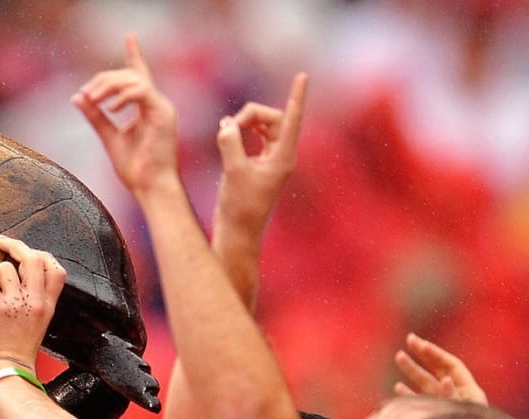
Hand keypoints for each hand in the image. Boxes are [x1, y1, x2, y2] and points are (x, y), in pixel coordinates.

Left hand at [0, 235, 65, 374]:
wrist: (7, 371)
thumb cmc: (17, 352)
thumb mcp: (37, 325)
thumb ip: (33, 303)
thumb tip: (19, 282)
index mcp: (47, 306)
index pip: (57, 270)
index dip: (42, 255)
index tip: (26, 253)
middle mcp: (35, 301)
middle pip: (34, 258)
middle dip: (16, 246)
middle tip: (2, 243)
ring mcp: (16, 303)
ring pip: (4, 267)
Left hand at [73, 34, 179, 197]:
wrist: (151, 188)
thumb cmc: (135, 170)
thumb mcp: (109, 138)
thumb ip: (95, 116)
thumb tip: (77, 97)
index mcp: (147, 108)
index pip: (140, 75)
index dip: (134, 55)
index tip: (130, 36)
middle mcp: (157, 104)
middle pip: (130, 75)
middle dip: (105, 80)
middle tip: (87, 94)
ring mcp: (163, 108)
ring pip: (135, 79)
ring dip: (110, 86)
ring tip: (94, 99)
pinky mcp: (163, 114)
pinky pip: (142, 91)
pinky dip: (124, 96)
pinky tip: (111, 107)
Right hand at [213, 73, 307, 240]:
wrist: (237, 234)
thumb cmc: (239, 208)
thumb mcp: (233, 170)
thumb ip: (230, 141)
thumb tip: (227, 124)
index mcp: (283, 157)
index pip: (292, 119)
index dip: (296, 96)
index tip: (303, 75)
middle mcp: (280, 157)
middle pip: (271, 119)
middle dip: (250, 115)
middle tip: (228, 128)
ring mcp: (269, 161)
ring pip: (261, 127)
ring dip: (243, 123)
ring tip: (225, 132)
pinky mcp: (257, 166)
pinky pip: (252, 138)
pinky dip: (239, 133)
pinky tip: (226, 134)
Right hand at [393, 333, 488, 405]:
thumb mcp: (466, 412)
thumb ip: (454, 396)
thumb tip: (446, 381)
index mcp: (470, 391)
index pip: (451, 365)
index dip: (436, 354)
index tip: (422, 345)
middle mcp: (456, 395)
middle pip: (438, 369)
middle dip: (423, 354)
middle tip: (410, 338)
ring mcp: (444, 406)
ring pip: (425, 384)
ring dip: (412, 370)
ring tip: (399, 355)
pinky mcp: (433, 418)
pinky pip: (420, 402)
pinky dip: (409, 395)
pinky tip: (398, 386)